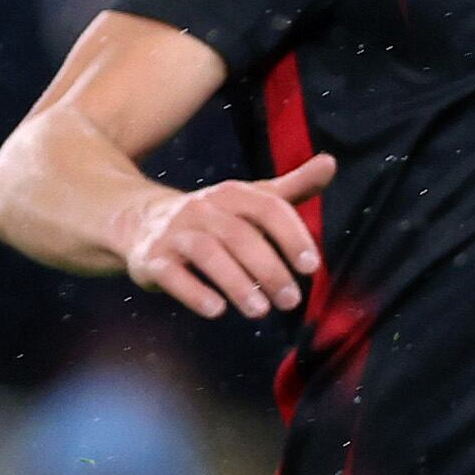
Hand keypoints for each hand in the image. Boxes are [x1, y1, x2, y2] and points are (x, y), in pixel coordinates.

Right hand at [118, 157, 332, 316]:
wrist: (143, 220)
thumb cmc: (216, 216)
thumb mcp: (253, 198)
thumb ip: (294, 187)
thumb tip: (331, 162)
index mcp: (233, 194)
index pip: (268, 208)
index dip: (292, 236)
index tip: (311, 267)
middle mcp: (203, 209)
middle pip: (240, 236)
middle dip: (269, 270)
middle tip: (291, 301)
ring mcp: (175, 233)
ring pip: (207, 254)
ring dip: (237, 284)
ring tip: (261, 311)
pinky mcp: (153, 259)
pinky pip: (171, 274)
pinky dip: (194, 292)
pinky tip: (218, 311)